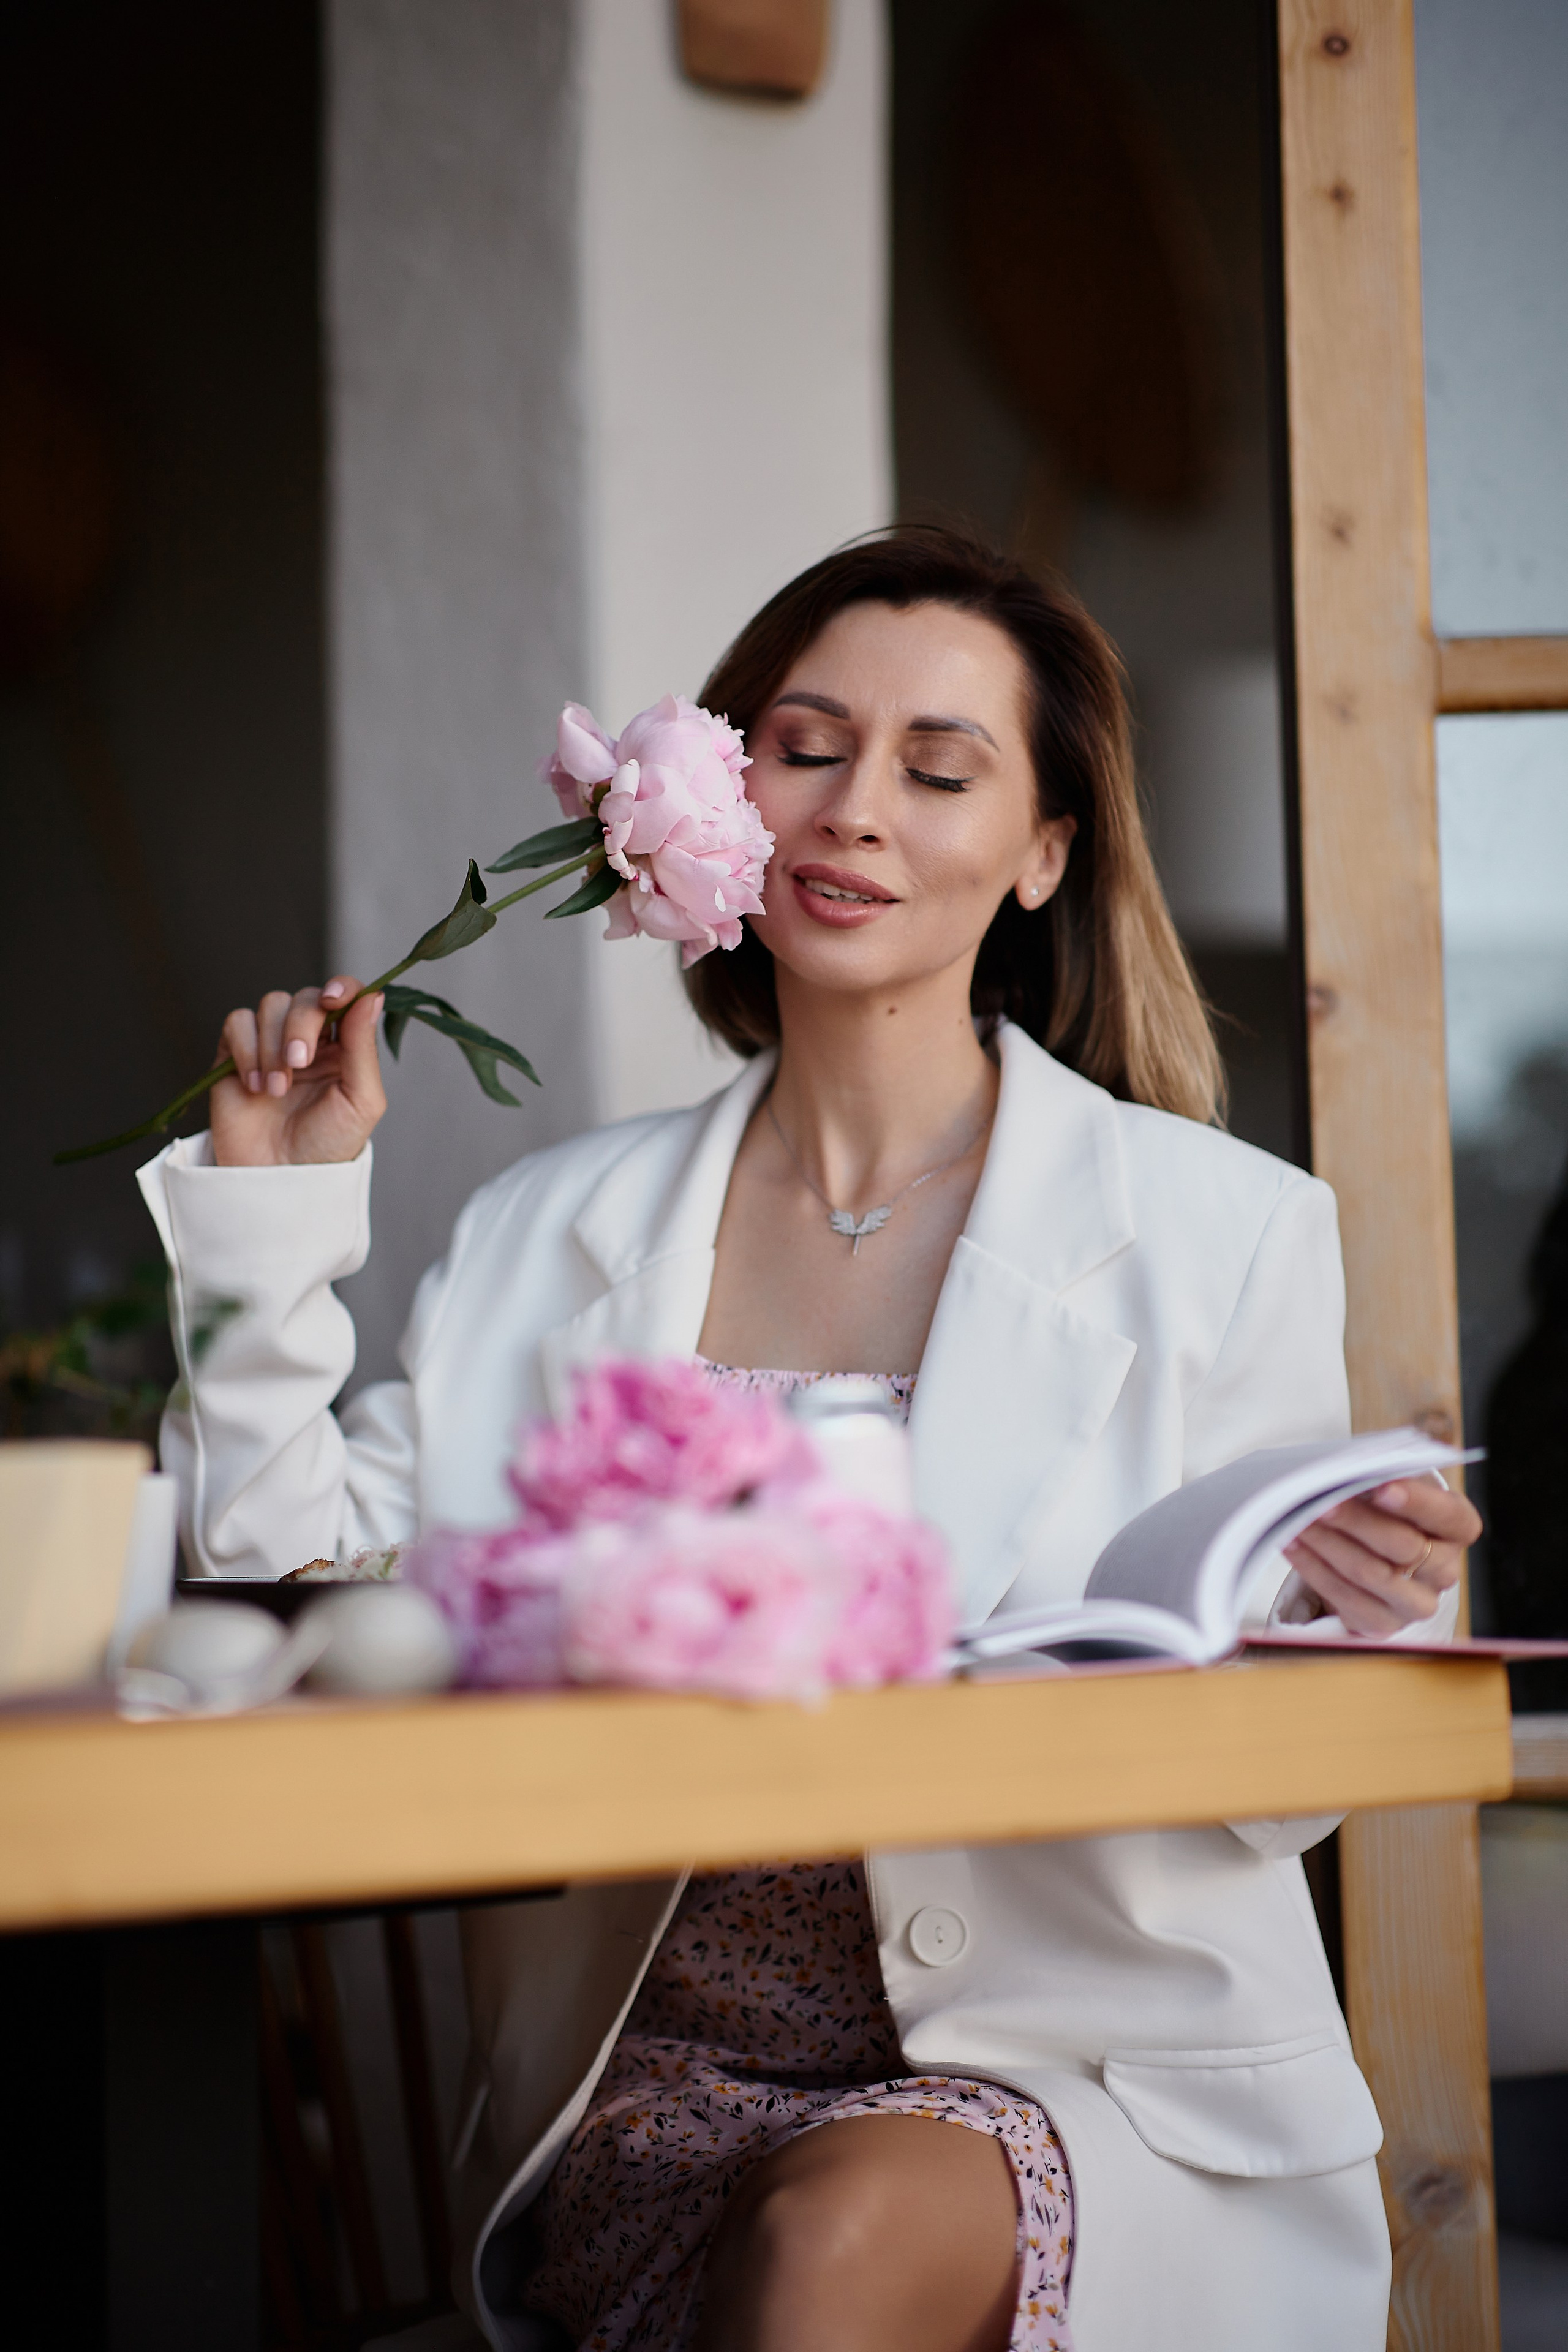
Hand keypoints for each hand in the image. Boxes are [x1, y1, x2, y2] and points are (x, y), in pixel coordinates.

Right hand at [210, 978, 387, 1166]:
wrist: (279, 1179)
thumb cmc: (327, 1146)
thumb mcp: (360, 1101)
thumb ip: (363, 1047)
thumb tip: (374, 995)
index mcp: (344, 1046)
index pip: (345, 996)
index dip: (340, 987)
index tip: (332, 999)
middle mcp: (309, 1039)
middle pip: (305, 997)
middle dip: (301, 1025)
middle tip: (299, 1064)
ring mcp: (271, 1044)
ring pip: (270, 1005)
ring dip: (272, 1044)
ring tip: (276, 1089)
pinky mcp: (235, 1054)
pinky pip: (237, 1023)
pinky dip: (246, 1050)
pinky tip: (254, 1085)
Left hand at [1283, 1474, 1480, 1636]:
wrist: (1383, 1559)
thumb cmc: (1388, 1513)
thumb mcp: (1395, 1491)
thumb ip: (1380, 1482)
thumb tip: (1345, 1475)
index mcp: (1458, 1528)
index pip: (1448, 1516)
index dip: (1417, 1502)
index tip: (1382, 1487)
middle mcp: (1444, 1571)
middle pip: (1403, 1546)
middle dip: (1357, 1522)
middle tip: (1322, 1503)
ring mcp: (1416, 1602)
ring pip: (1371, 1573)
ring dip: (1329, 1544)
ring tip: (1299, 1521)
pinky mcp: (1384, 1624)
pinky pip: (1345, 1596)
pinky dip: (1314, 1568)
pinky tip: (1293, 1545)